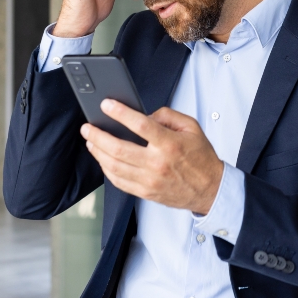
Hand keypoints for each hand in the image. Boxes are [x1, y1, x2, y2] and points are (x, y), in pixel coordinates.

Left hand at [81, 99, 224, 214]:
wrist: (209, 190)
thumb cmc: (201, 159)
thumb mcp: (192, 128)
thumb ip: (168, 115)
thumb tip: (145, 115)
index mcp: (170, 144)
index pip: (140, 125)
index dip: (120, 113)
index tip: (106, 105)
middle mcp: (157, 163)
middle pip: (119, 148)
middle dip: (98, 136)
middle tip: (88, 127)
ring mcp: (149, 180)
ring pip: (114, 166)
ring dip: (98, 152)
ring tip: (91, 141)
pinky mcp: (145, 192)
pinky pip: (119, 182)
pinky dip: (106, 170)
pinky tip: (103, 160)